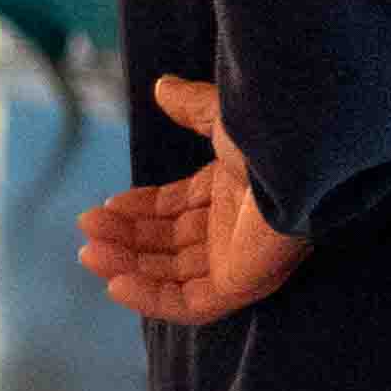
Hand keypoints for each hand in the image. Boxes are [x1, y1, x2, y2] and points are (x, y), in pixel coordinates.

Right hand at [77, 75, 310, 329]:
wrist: (302, 162)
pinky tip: (115, 283)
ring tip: (91, 252)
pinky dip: (151, 298)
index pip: (177, 210)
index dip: (139, 210)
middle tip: (88, 230)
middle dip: (126, 238)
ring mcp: (239, 259)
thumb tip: (162, 87)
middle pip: (169, 244)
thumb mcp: (223, 118)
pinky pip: (190, 304)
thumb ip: (192, 107)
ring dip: (128, 265)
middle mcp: (236, 229)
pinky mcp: (242, 284)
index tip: (104, 207)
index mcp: (232, 192)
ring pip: (173, 274)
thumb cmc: (272, 136)